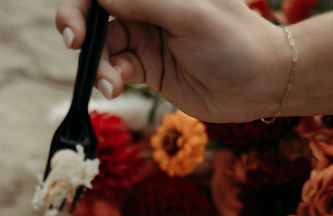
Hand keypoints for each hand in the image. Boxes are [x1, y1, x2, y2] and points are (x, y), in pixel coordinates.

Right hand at [55, 0, 290, 121]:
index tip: (78, 21)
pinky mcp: (145, 67)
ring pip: (102, 45)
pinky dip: (109, 79)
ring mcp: (145, 36)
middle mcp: (147, 6)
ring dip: (98, 65)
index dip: (85, 0)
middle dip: (79, 25)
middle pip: (96, 10)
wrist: (258, 86)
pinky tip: (116, 89)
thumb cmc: (234, 42)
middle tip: (74, 43)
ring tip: (111, 85)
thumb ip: (145, 2)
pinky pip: (114, 69)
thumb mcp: (190, 16)